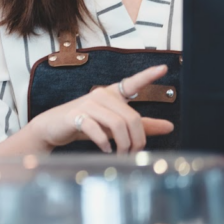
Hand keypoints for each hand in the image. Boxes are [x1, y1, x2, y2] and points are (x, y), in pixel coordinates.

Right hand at [28, 64, 174, 152]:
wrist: (53, 127)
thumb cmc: (86, 124)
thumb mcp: (115, 125)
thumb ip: (142, 126)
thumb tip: (170, 127)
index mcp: (112, 94)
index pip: (132, 83)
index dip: (147, 76)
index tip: (163, 68)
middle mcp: (101, 95)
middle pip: (131, 117)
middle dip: (137, 140)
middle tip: (134, 153)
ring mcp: (88, 105)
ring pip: (117, 124)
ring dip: (123, 145)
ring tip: (121, 155)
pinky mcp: (76, 116)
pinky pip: (97, 130)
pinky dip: (103, 143)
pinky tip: (106, 150)